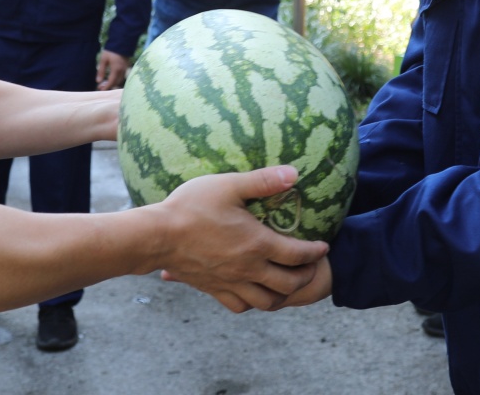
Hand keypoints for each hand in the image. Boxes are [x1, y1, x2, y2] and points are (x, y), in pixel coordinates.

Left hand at [96, 49, 131, 90]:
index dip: (106, 87)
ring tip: (105, 82)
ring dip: (112, 83)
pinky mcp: (127, 66)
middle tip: (100, 86)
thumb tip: (98, 81)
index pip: (111, 82)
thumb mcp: (103, 60)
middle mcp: (122, 71)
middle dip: (108, 86)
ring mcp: (125, 69)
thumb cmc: (111, 50)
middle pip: (116, 82)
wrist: (122, 42)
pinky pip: (122, 76)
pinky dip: (116, 79)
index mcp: (116, 70)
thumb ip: (101, 71)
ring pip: (119, 80)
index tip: (100, 90)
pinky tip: (111, 77)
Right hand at [154, 166, 327, 312]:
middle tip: (310, 266)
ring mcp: (231, 283)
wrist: (156, 237)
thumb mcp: (229, 185)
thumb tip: (294, 173)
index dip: (315, 252)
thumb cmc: (191, 207)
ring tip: (286, 282)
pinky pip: (240, 306)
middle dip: (305, 276)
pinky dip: (253, 303)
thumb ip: (263, 180)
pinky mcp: (213, 290)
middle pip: (288, 284)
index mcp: (257, 244)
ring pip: (266, 302)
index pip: (297, 255)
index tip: (322, 247)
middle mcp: (248, 269)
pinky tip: (252, 291)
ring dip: (282, 295)